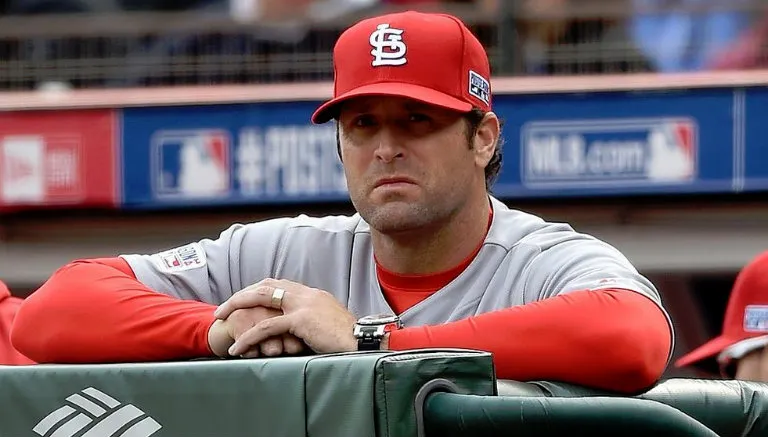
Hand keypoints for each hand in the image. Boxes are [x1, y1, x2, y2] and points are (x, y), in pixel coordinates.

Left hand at [214, 278, 357, 355]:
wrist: (362, 341)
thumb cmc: (349, 338)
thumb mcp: (329, 323)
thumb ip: (313, 320)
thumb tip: (301, 329)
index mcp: (312, 294)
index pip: (278, 283)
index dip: (257, 289)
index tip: (244, 299)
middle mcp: (305, 294)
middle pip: (265, 285)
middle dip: (241, 295)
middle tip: (224, 307)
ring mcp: (302, 305)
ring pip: (260, 299)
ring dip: (236, 309)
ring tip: (221, 320)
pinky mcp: (300, 320)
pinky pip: (267, 327)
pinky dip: (248, 336)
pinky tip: (237, 346)